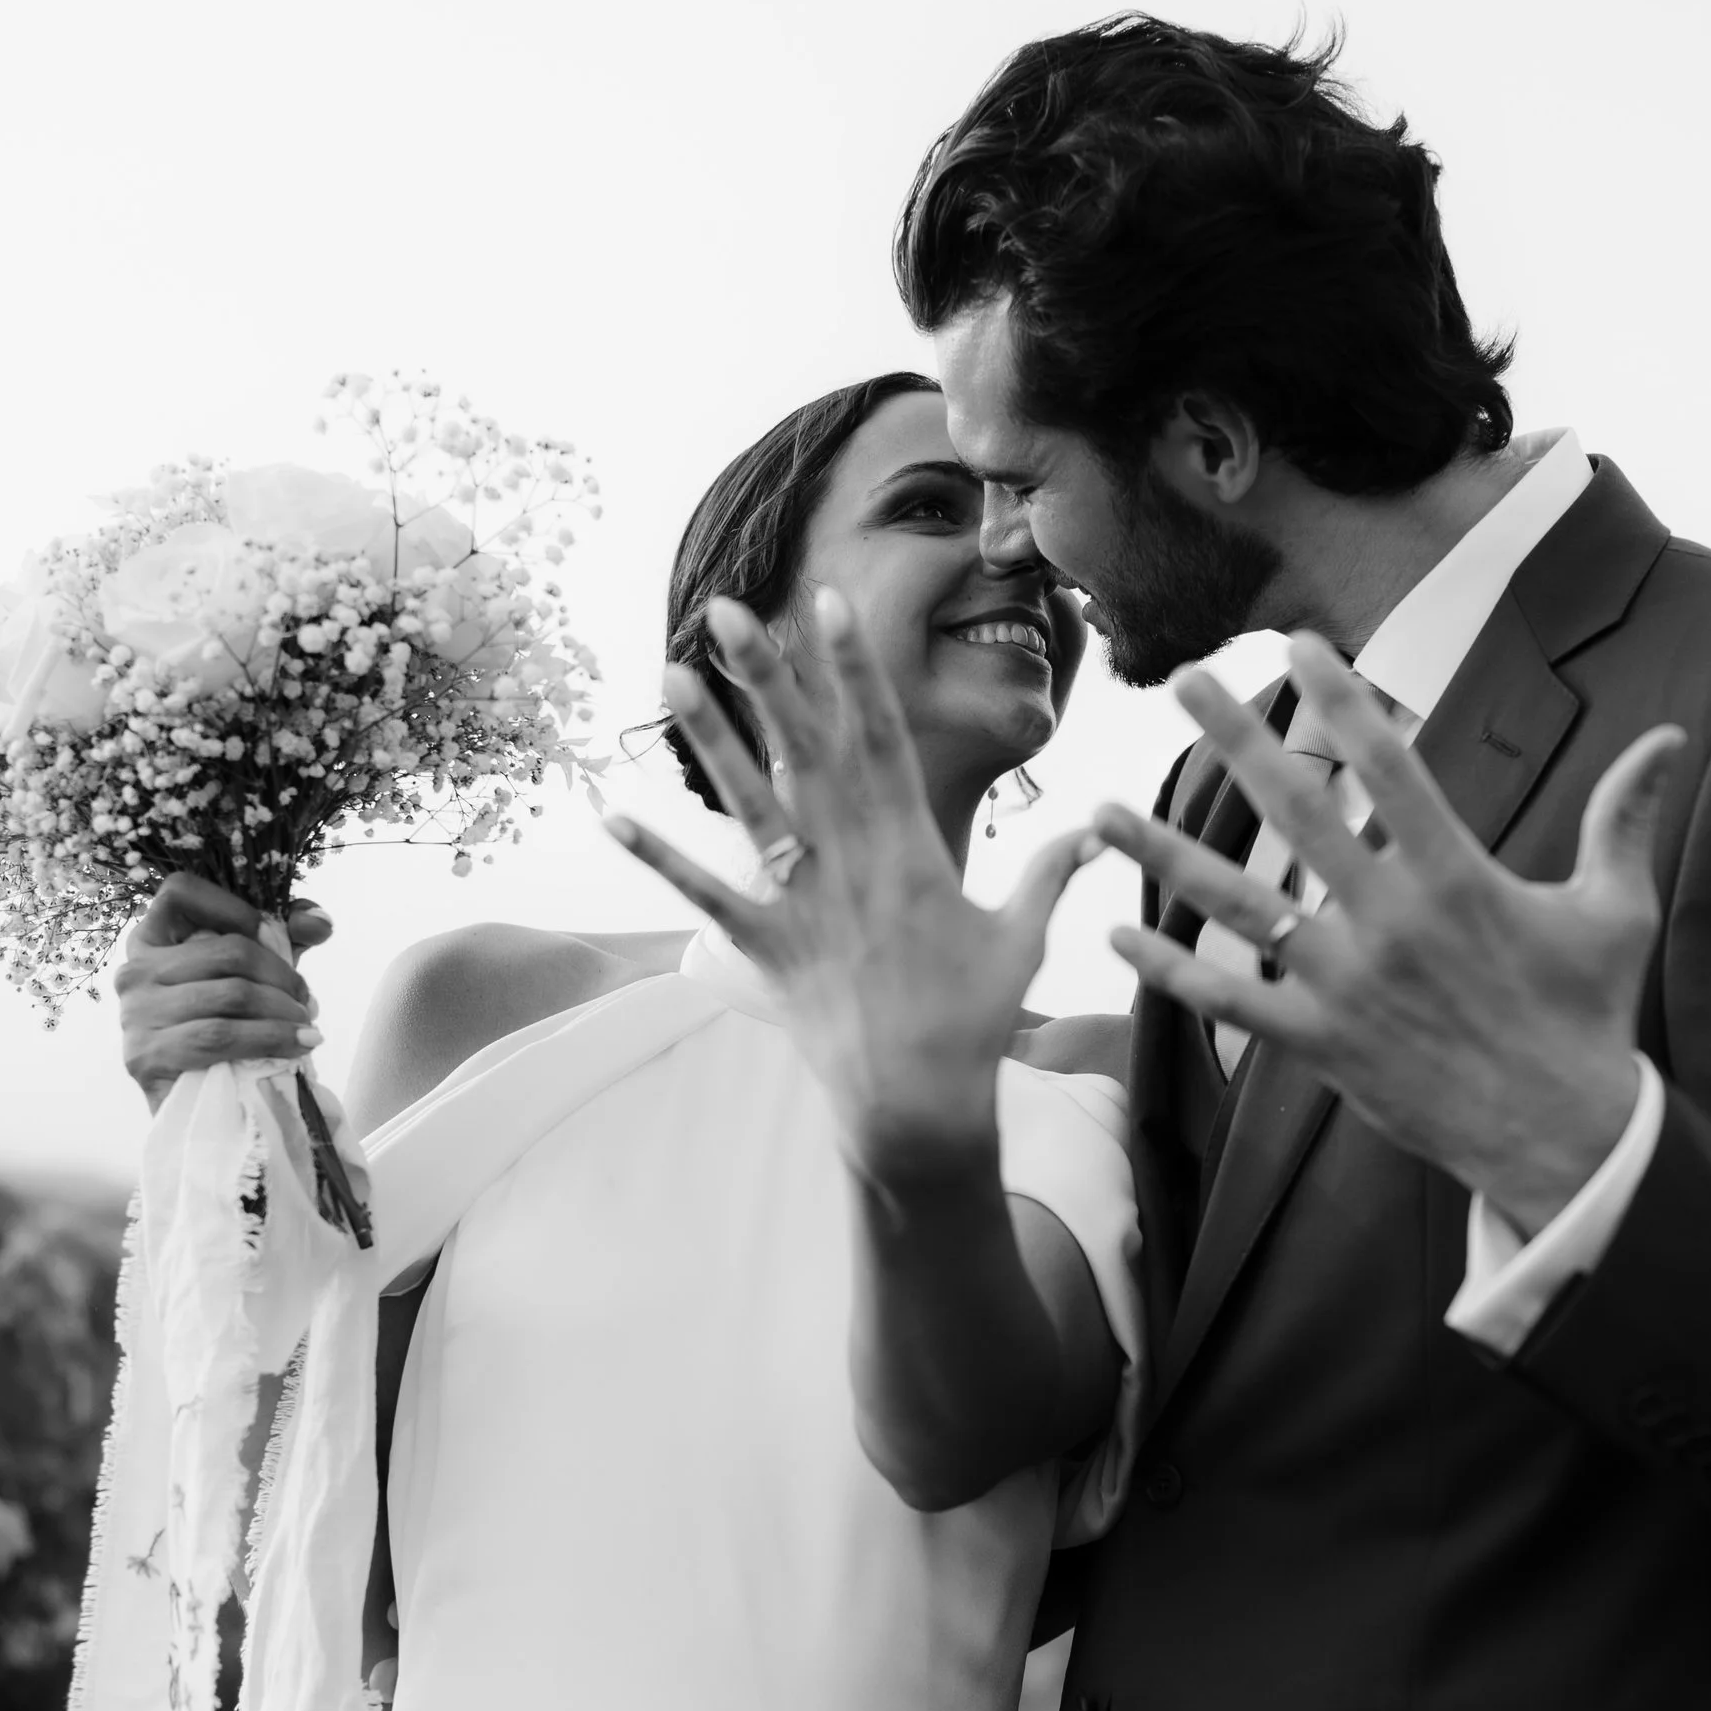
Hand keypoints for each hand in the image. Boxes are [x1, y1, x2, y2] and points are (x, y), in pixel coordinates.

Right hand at [114, 876, 330, 1112]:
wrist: (203, 1107)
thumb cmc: (225, 1029)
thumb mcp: (253, 976)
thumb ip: (283, 939)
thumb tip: (319, 921)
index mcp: (150, 940)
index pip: (179, 891)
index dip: (234, 906)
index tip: (274, 935)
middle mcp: (133, 971)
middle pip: (226, 950)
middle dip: (282, 976)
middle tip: (307, 1001)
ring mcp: (134, 1014)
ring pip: (231, 995)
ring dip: (283, 1012)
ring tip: (306, 1027)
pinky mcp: (145, 1057)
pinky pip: (220, 1036)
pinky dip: (270, 1039)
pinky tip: (296, 1046)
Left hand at [604, 593, 1097, 1187]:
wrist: (918, 1107)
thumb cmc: (975, 1022)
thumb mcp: (1023, 940)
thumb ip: (1050, 874)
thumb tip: (1098, 830)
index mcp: (911, 847)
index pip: (879, 736)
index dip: (853, 668)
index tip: (831, 604)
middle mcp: (849, 861)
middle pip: (805, 749)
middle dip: (769, 676)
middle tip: (731, 610)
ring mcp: (800, 901)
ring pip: (750, 803)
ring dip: (710, 737)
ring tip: (672, 674)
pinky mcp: (764, 945)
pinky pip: (704, 892)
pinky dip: (659, 855)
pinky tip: (612, 813)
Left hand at [1095, 635, 1681, 1236]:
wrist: (1564, 1139)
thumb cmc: (1589, 1019)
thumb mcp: (1616, 912)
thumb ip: (1624, 817)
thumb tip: (1671, 734)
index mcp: (1458, 878)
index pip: (1389, 766)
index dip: (1342, 701)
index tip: (1299, 646)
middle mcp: (1391, 922)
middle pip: (1296, 812)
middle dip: (1236, 737)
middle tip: (1184, 678)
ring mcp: (1348, 985)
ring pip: (1238, 906)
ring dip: (1165, 855)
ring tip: (1099, 810)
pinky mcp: (1322, 1044)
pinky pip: (1231, 1002)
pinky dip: (1171, 972)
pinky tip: (1115, 939)